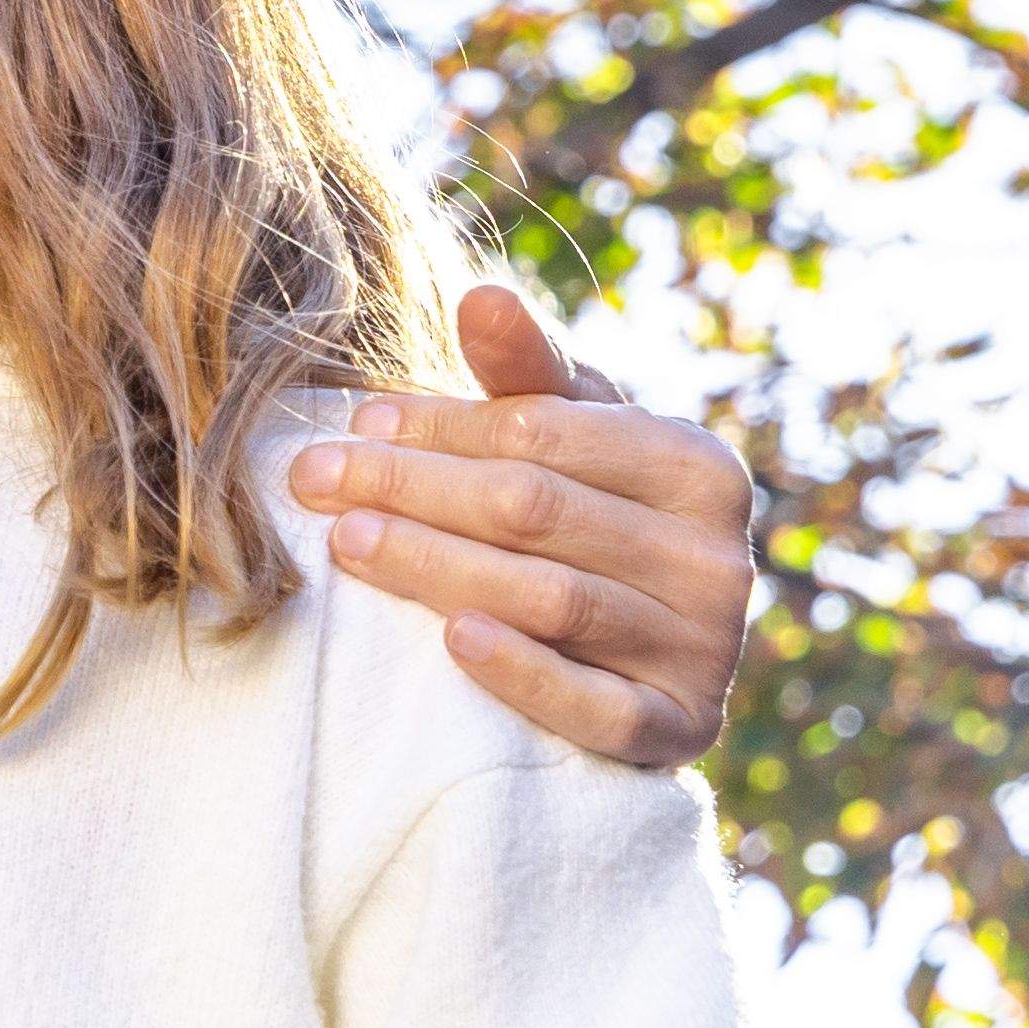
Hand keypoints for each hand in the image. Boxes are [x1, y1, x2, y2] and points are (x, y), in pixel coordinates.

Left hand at [286, 285, 756, 763]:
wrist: (653, 657)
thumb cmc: (595, 516)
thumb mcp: (576, 437)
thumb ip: (526, 370)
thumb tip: (480, 296)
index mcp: (700, 467)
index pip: (545, 436)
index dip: (441, 426)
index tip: (356, 422)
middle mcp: (715, 559)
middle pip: (534, 511)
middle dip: (413, 489)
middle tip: (314, 479)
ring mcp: (703, 650)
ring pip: (553, 600)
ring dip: (438, 567)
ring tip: (346, 541)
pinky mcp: (679, 731)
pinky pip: (598, 708)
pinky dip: (526, 673)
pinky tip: (452, 640)